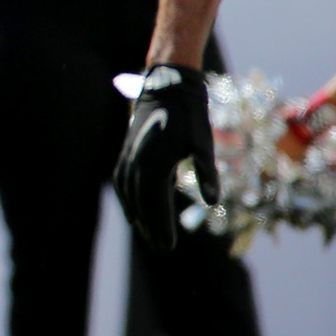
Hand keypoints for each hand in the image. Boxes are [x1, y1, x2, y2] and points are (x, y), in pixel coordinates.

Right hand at [114, 64, 213, 250]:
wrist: (166, 88)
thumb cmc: (190, 117)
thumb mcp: (203, 145)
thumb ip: (207, 175)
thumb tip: (213, 202)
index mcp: (155, 166)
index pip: (156, 207)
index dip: (162, 228)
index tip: (168, 246)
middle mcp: (137, 166)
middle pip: (141, 206)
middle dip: (151, 228)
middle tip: (162, 248)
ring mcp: (128, 159)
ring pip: (129, 196)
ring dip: (138, 217)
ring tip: (148, 234)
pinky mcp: (126, 152)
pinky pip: (122, 184)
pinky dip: (127, 200)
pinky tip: (133, 211)